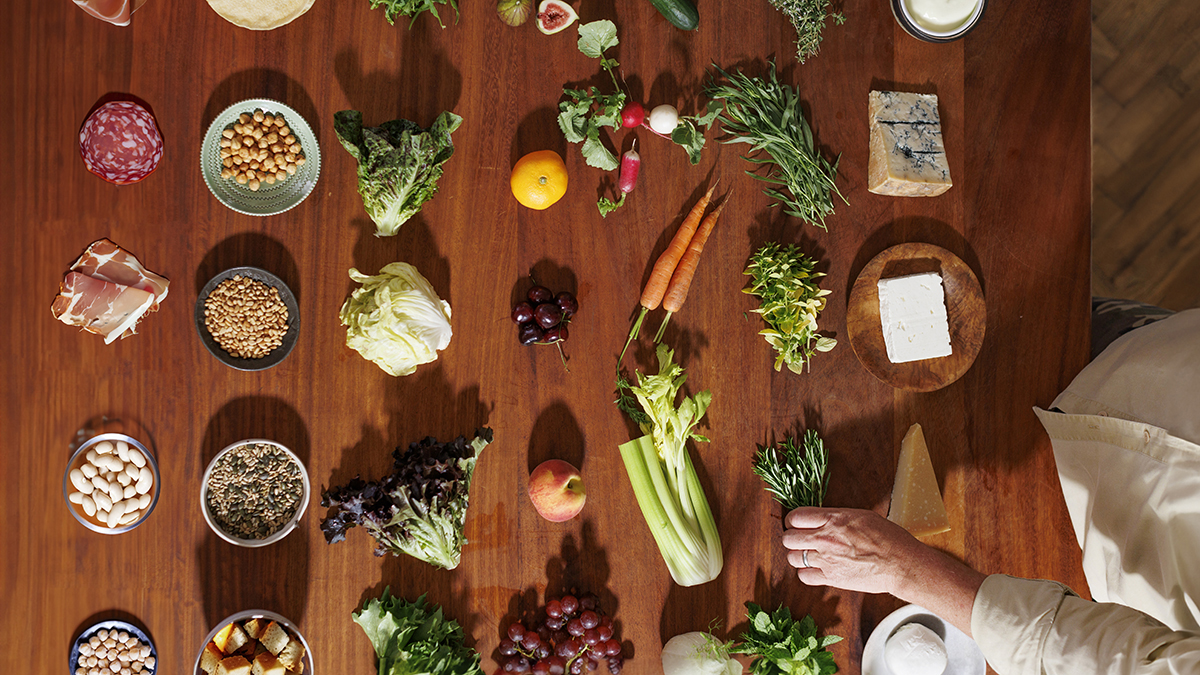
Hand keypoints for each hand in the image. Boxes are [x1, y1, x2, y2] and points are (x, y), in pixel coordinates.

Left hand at [781, 507, 922, 594]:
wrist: (900, 563)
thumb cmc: (887, 537)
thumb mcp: (861, 516)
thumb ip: (836, 517)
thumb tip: (822, 518)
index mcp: (832, 519)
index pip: (795, 516)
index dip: (793, 520)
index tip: (796, 523)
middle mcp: (824, 538)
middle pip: (788, 538)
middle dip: (791, 538)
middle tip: (799, 539)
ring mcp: (826, 560)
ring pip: (792, 558)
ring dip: (797, 555)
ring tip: (807, 555)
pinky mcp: (831, 578)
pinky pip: (804, 576)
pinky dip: (806, 573)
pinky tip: (815, 569)